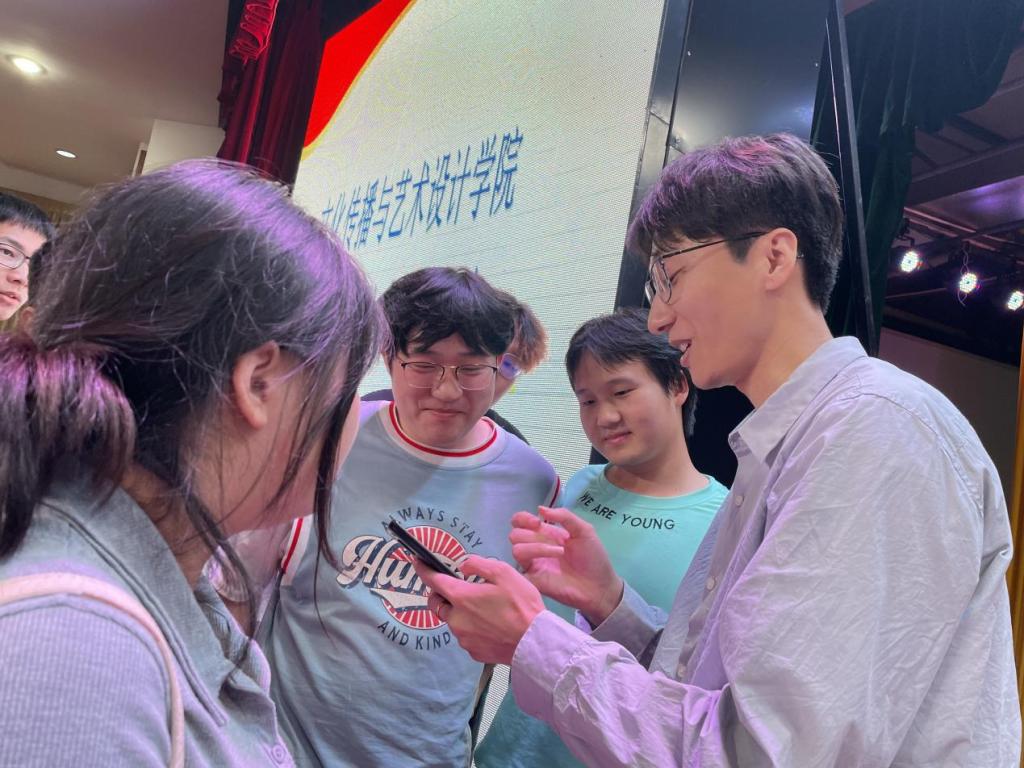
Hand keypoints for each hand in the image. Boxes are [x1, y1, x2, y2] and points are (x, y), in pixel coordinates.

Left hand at [413, 555, 544, 664]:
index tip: (417, 562)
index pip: (434, 581)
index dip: (424, 570)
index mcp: (462, 598)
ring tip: (483, 608)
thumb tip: (463, 564)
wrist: (534, 643)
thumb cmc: (522, 606)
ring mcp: (464, 638)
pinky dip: (471, 628)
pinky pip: (465, 636)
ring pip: (453, 621)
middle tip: (456, 588)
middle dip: (440, 594)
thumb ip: (479, 564)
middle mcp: (457, 619)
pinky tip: (490, 625)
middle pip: (438, 604)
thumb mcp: (504, 573)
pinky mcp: (473, 652)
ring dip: (459, 612)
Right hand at [510, 506, 622, 625]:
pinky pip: (518, 572)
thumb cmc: (594, 558)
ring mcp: (534, 564)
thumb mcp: (584, 530)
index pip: (520, 521)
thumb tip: (540, 508)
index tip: (537, 522)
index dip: (523, 518)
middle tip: (551, 539)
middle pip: (515, 534)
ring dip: (537, 548)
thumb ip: (564, 516)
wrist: (600, 586)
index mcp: (545, 533)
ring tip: (559, 553)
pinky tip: (548, 566)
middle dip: (531, 534)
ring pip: (516, 550)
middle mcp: (535, 547)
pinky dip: (528, 566)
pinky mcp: (534, 581)